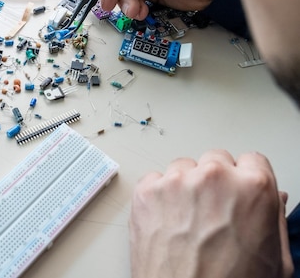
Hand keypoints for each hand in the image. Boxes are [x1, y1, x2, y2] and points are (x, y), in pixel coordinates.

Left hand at [129, 150, 292, 277]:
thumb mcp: (275, 259)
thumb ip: (274, 218)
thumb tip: (273, 195)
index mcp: (253, 187)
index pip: (251, 160)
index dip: (245, 179)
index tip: (238, 192)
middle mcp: (214, 176)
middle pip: (215, 160)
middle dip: (215, 182)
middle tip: (211, 213)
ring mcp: (176, 182)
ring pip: (182, 168)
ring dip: (184, 187)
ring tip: (187, 222)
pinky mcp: (146, 192)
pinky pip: (153, 180)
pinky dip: (158, 196)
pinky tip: (167, 223)